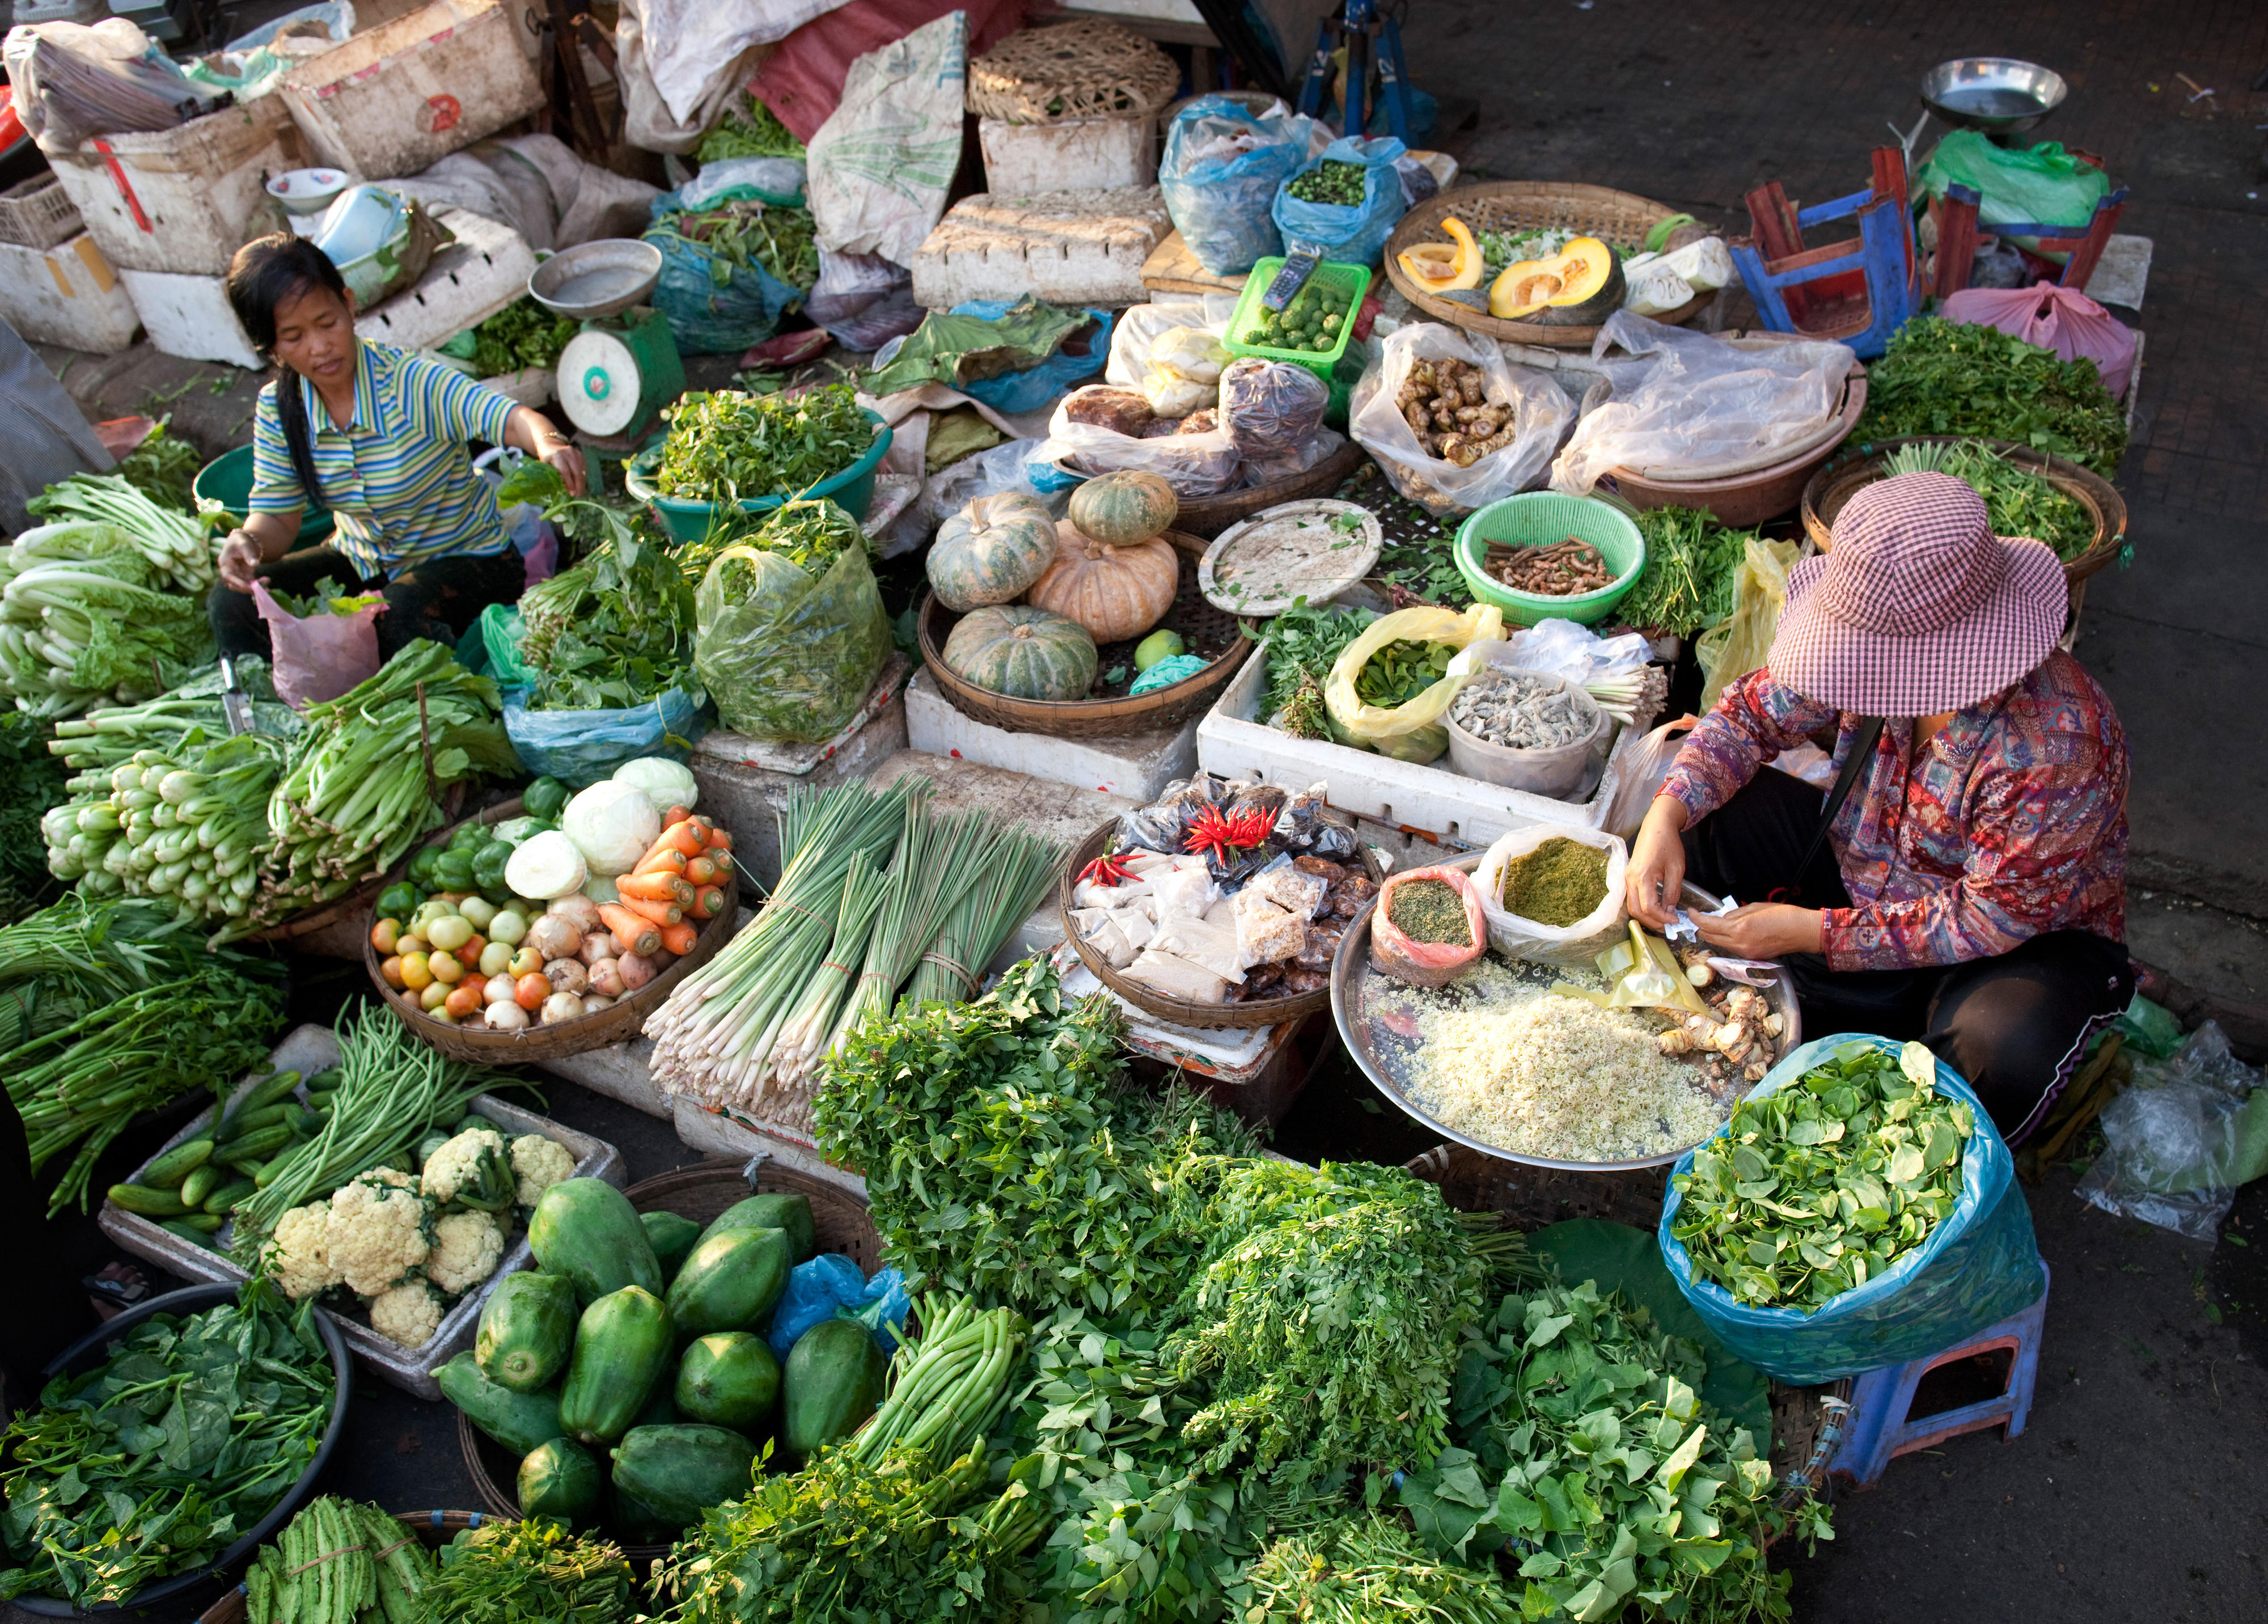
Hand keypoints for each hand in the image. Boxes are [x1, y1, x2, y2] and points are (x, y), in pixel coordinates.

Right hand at [218, 530, 263, 593]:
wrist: (244, 540)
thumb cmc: (241, 541)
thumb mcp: (244, 545)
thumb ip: (249, 554)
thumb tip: (255, 564)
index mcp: (225, 563)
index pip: (228, 576)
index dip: (237, 582)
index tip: (248, 585)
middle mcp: (229, 571)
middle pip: (235, 585)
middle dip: (247, 587)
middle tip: (261, 586)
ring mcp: (237, 575)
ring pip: (243, 586)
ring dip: (254, 587)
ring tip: (267, 581)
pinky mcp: (245, 576)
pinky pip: (250, 584)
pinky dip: (258, 586)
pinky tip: (267, 587)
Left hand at [538, 437, 585, 496]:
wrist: (551, 444)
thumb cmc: (546, 458)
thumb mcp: (545, 466)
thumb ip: (552, 476)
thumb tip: (561, 491)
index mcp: (557, 455)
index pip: (565, 471)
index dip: (569, 484)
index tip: (572, 494)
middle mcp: (568, 453)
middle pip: (576, 472)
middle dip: (578, 486)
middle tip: (578, 496)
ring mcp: (576, 453)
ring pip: (581, 472)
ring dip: (581, 484)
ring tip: (579, 493)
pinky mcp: (581, 455)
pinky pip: (583, 469)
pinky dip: (582, 478)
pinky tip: (580, 485)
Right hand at [1624, 795, 1687, 927]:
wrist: (1657, 826)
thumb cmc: (1668, 844)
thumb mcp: (1676, 869)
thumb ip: (1672, 892)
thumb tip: (1669, 912)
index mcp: (1642, 876)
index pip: (1648, 907)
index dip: (1662, 918)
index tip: (1675, 921)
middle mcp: (1630, 879)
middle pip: (1636, 911)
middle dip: (1652, 922)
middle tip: (1668, 926)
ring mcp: (1627, 878)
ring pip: (1631, 907)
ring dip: (1646, 917)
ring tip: (1663, 919)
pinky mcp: (1628, 877)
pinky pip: (1631, 898)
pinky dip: (1642, 908)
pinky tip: (1655, 909)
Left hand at [1694, 902, 1823, 958]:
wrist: (1802, 931)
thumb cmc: (1782, 915)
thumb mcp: (1754, 907)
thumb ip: (1734, 914)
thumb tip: (1720, 918)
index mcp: (1739, 928)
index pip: (1708, 925)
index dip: (1696, 918)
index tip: (1691, 912)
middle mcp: (1739, 944)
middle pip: (1710, 938)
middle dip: (1701, 928)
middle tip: (1698, 918)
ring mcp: (1745, 953)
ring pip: (1720, 944)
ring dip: (1713, 935)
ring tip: (1714, 924)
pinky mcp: (1751, 957)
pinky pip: (1732, 949)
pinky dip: (1727, 941)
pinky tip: (1730, 933)